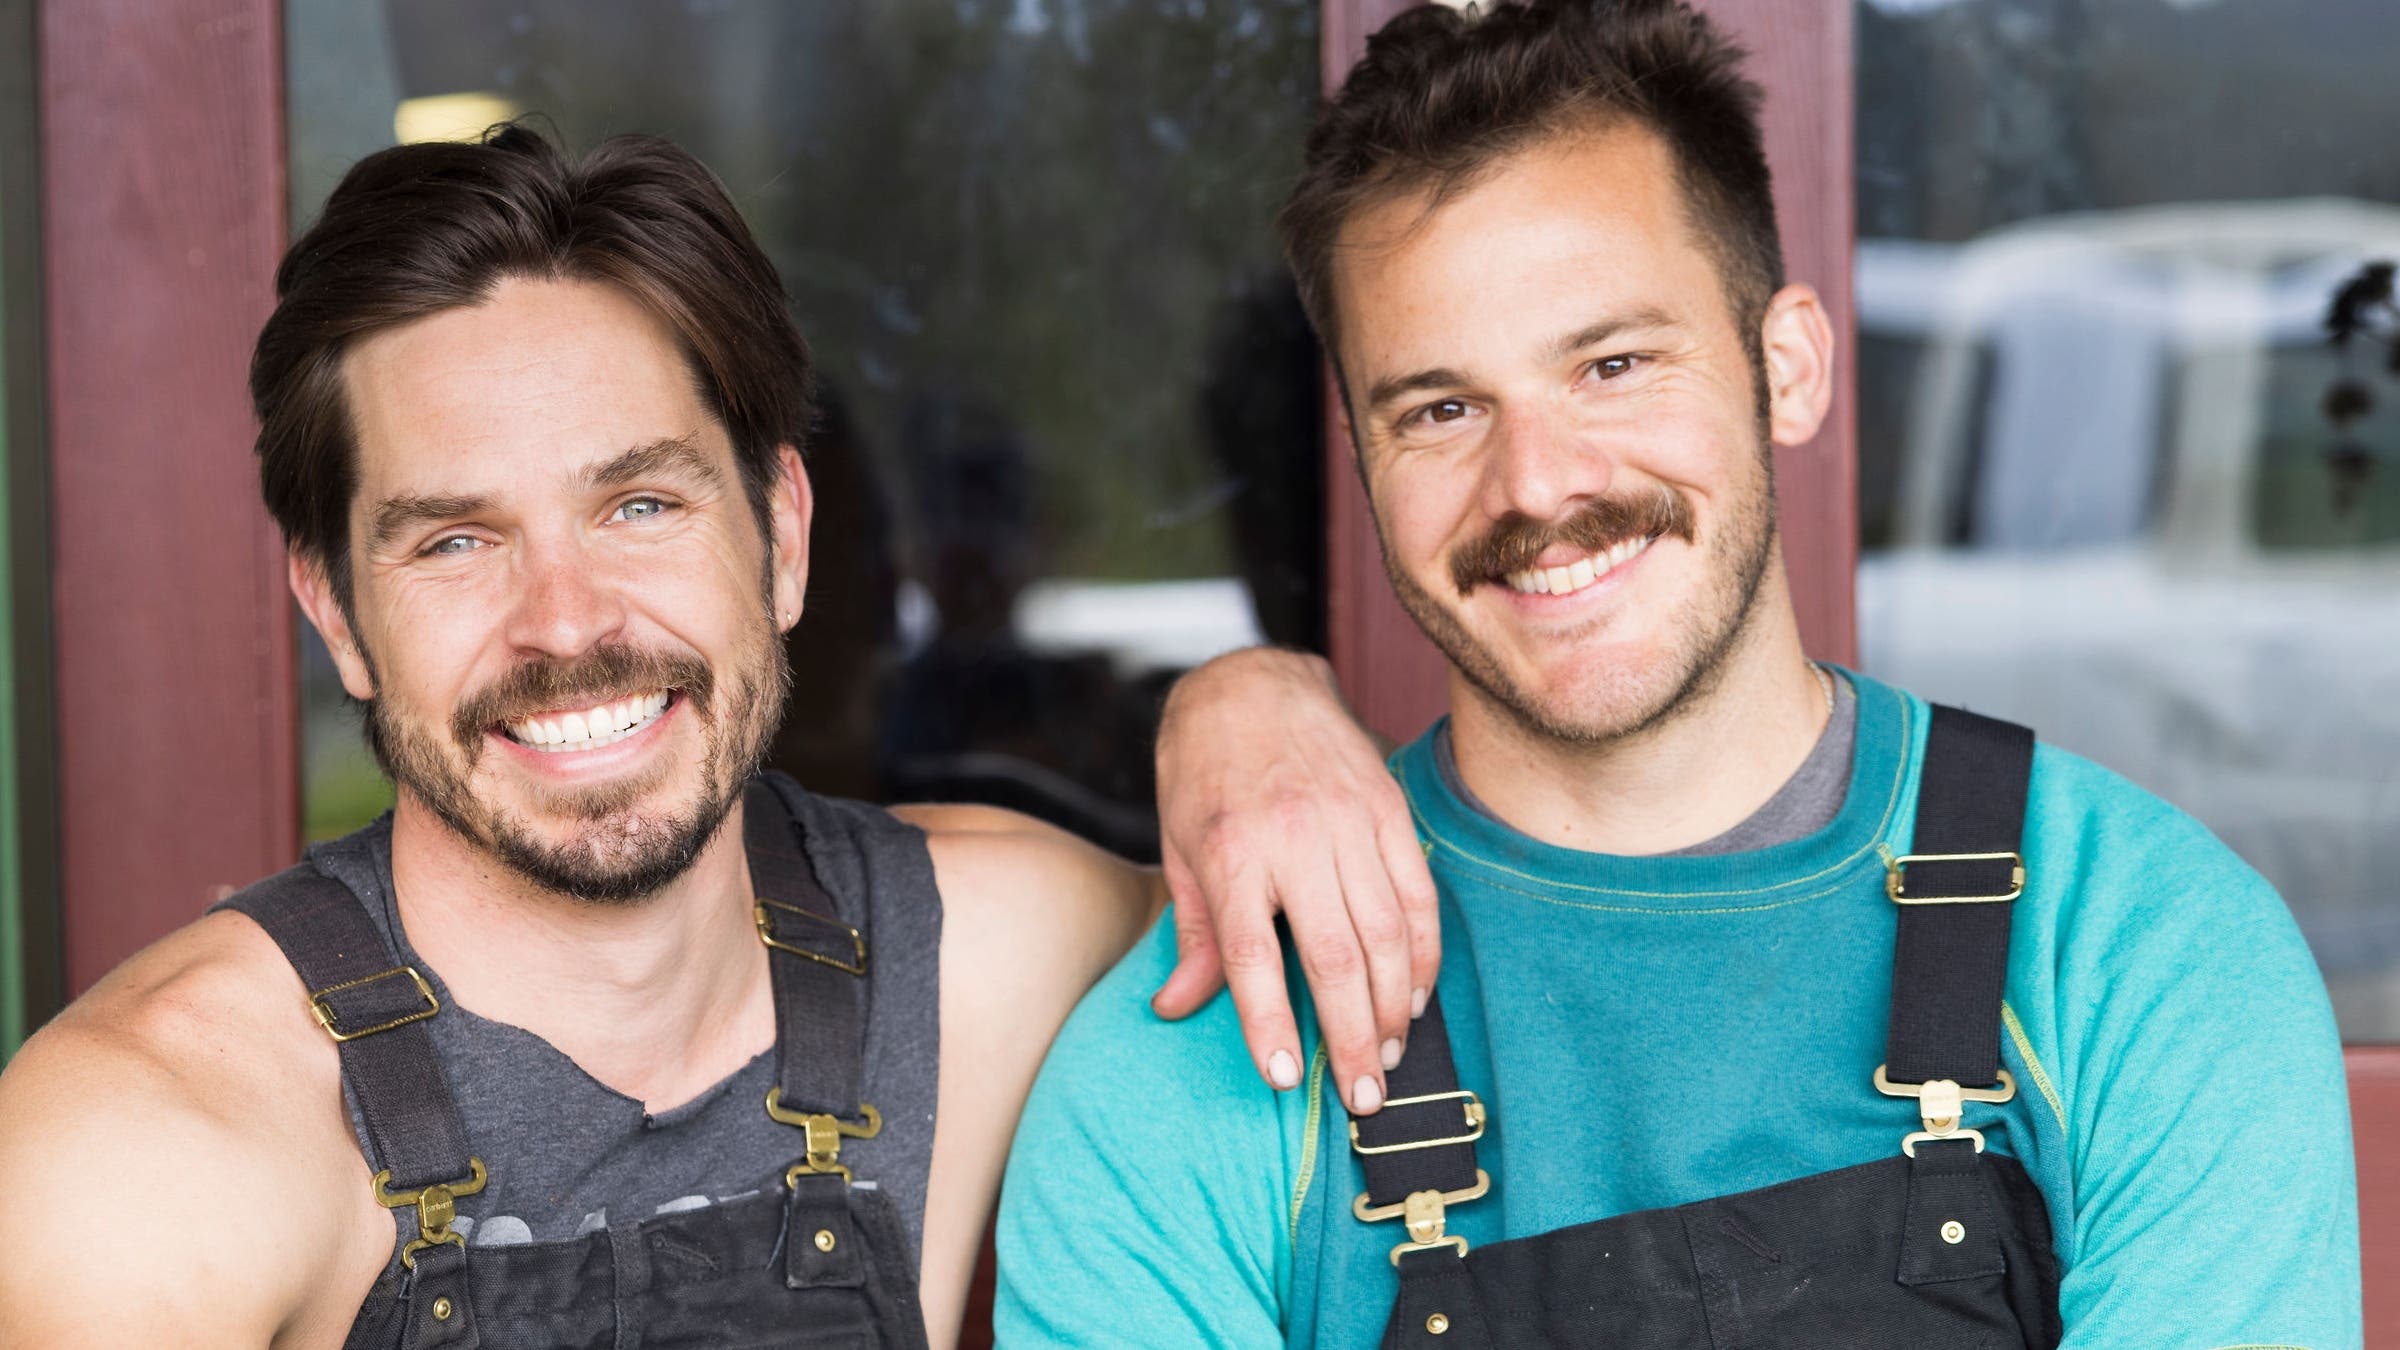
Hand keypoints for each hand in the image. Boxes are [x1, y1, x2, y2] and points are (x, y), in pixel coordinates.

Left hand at [1149, 647, 1438, 1114]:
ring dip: (1396, 1006)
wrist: (1251, 683)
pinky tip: (1418, 996)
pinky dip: (1424, 953)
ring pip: (1387, 932)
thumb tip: (1175, 1008)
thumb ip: (1194, 933)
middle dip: (1354, 1035)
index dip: (1270, 1020)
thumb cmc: (1202, 773)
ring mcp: (1349, 822)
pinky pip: (1419, 895)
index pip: (1252, 953)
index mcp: (1231, 851)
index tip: (1284, 1076)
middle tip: (1365, 1098)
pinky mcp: (1389, 810)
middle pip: (1334, 955)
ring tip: (1392, 1058)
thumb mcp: (1178, 848)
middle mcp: (1293, 839)